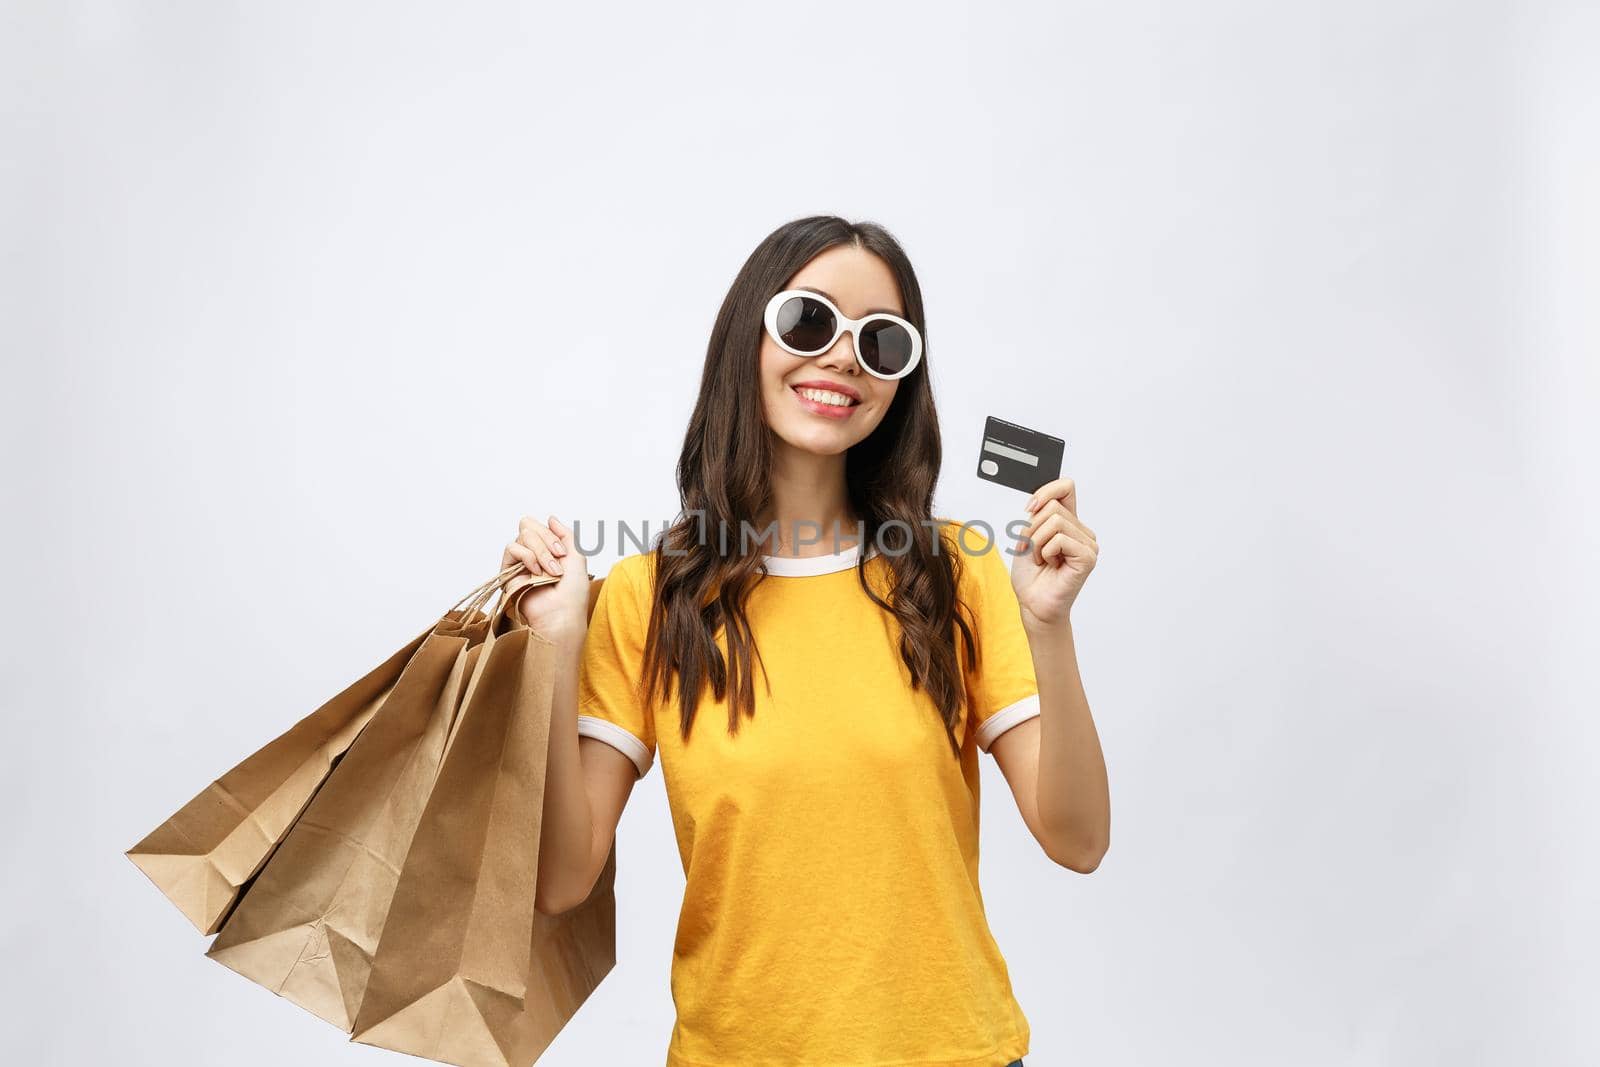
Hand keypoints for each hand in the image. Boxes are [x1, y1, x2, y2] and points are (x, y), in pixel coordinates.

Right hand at [501, 514, 589, 641]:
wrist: (561, 613)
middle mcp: (533, 554)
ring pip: (523, 535)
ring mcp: (520, 562)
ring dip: (541, 551)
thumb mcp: (577, 555)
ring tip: (551, 571)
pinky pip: (512, 548)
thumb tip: (550, 518)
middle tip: (559, 559)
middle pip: (530, 526)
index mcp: (548, 550)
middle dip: (547, 540)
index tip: (563, 552)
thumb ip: (565, 534)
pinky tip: (535, 572)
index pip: (540, 526)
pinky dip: (527, 557)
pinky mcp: (508, 571)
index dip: (551, 534)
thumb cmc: (572, 591)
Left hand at [1009, 477, 1097, 628]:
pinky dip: (1046, 552)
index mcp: (1068, 523)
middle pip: (1053, 506)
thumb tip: (1041, 502)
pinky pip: (1060, 539)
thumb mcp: (1026, 537)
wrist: (1032, 604)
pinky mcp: (1088, 557)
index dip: (1046, 491)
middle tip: (1035, 551)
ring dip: (1038, 543)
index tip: (1030, 508)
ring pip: (1055, 521)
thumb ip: (1036, 516)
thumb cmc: (1030, 577)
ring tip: (1043, 560)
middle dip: (1032, 529)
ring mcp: (1088, 544)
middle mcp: (1081, 531)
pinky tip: (1051, 565)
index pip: (1066, 487)